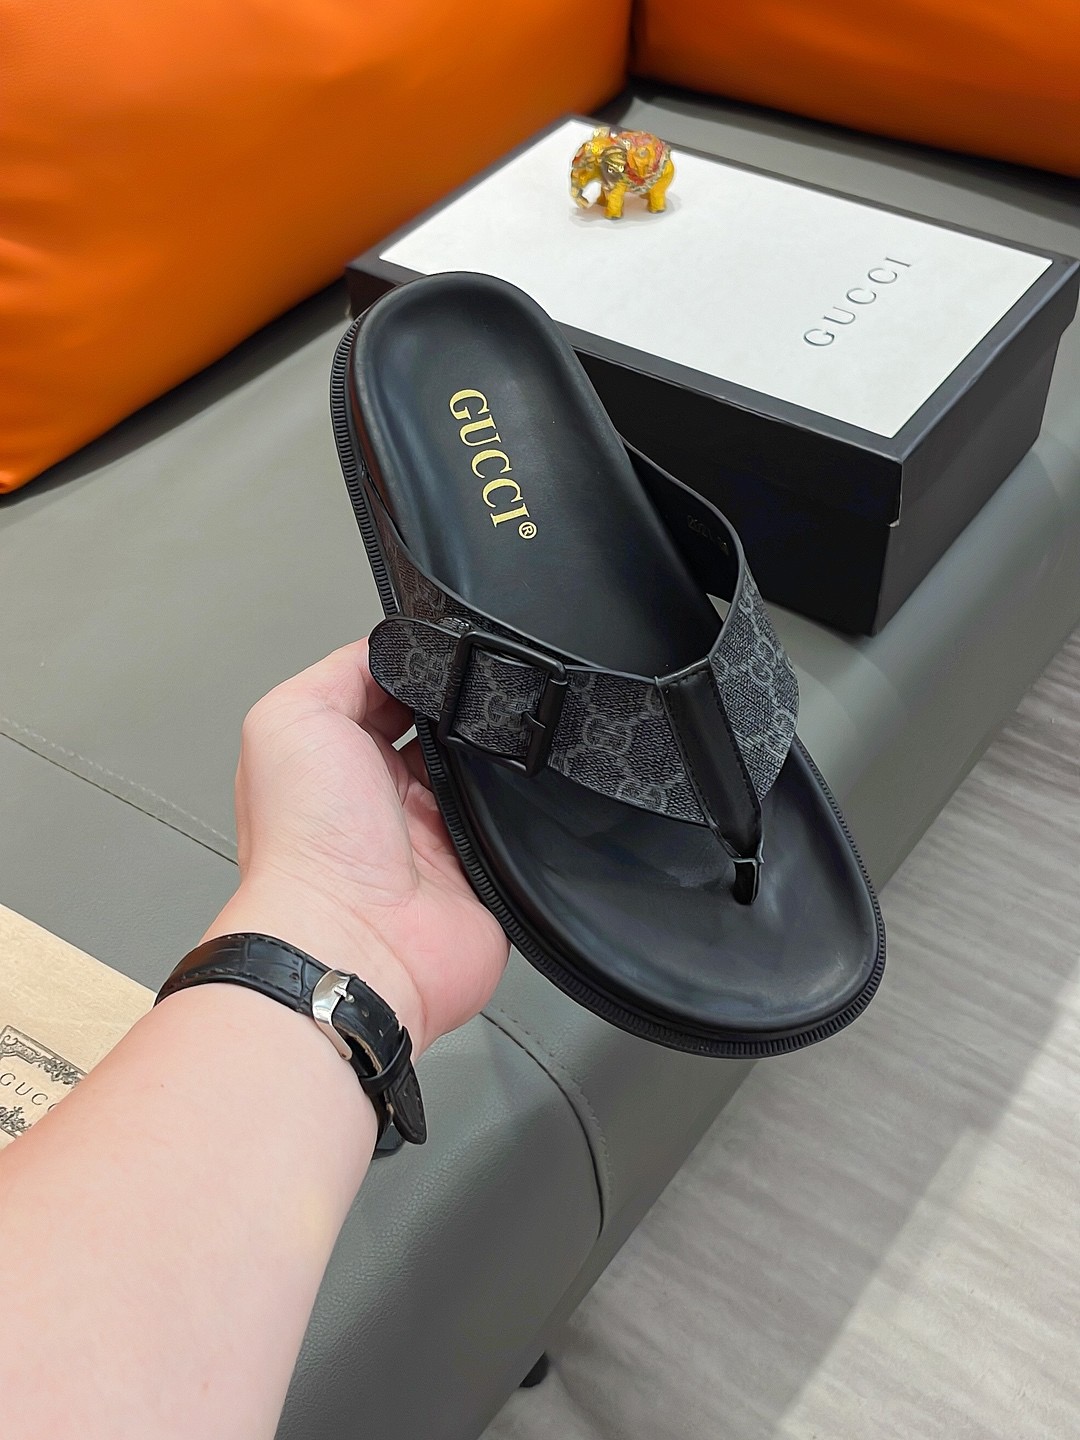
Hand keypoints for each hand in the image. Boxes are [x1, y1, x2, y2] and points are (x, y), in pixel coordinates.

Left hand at [205, 639, 508, 1056]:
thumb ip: (343, 672)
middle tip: (483, 694)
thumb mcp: (292, 717)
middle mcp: (388, 797)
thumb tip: (392, 648)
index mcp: (340, 758)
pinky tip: (520, 787)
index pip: (395, 694)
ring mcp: (438, 836)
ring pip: (489, 772)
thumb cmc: (305, 843)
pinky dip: (522, 806)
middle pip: (449, 729)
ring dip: (497, 755)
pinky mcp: (483, 872)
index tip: (450, 650)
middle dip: (468, 709)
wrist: (352, 941)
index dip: (422, 670)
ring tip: (501, 739)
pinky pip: (517, 824)